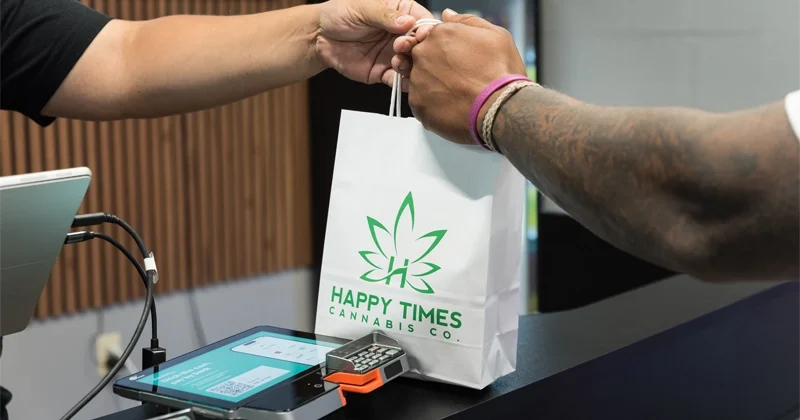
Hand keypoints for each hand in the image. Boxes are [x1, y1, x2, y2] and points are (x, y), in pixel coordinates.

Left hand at [316, 0, 432, 85]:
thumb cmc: (340, 14)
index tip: (422, 35)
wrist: (320, 36)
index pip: (425, 21)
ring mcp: (395, 54)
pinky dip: (404, 83)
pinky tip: (397, 76)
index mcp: (402, 12)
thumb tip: (408, 22)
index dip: (427, 30)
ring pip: (415, 65)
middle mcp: (403, 34)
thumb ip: (385, 15)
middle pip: (424, 46)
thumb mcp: (363, 7)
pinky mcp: (385, 72)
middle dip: (418, 49)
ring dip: (411, 66)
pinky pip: (400, 81)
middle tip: (401, 47)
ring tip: (396, 61)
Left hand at [393, 9, 525, 144]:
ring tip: (457, 95)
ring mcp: (417, 80)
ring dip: (434, 86)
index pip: (433, 37)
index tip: (459, 60)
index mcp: (440, 34)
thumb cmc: (501, 72)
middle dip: (437, 66)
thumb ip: (467, 21)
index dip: (446, 49)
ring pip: (420, 80)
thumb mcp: (495, 35)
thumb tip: (447, 14)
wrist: (500, 110)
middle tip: (459, 79)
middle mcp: (423, 54)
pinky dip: (433, 105)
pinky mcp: (417, 105)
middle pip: (423, 57)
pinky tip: (452, 107)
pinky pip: (420, 102)